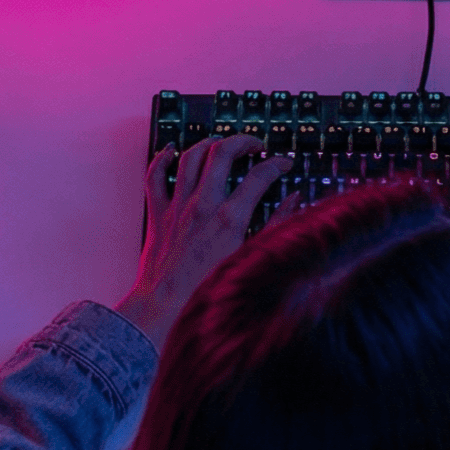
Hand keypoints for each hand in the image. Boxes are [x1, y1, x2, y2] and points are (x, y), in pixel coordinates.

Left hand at [115, 134, 287, 348]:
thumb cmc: (207, 292)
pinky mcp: (158, 213)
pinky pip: (155, 175)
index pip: (260, 175)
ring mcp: (178, 206)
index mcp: (230, 219)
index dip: (277, 164)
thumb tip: (294, 201)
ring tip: (220, 144)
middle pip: (222, 152)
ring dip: (207, 144)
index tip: (284, 164)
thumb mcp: (250, 259)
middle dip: (242, 141)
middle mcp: (203, 205)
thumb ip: (276, 227)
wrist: (165, 307)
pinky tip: (172, 152)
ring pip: (190, 156)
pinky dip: (162, 158)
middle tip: (254, 146)